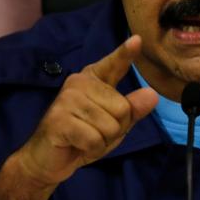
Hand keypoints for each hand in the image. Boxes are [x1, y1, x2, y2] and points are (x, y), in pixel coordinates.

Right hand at [0, 35, 158, 199]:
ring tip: (84, 138)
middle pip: (123, 108)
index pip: (114, 64)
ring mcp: (67, 99)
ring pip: (111, 126)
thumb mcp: (116, 124)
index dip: (126, 53)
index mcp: (94, 79)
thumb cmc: (85, 137)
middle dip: (115, 129)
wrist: (47, 160)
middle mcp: (79, 82)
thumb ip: (133, 109)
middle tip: (93, 132)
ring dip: (102, 141)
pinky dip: (92, 149)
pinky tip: (76, 145)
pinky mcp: (59, 119)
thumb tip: (152, 94)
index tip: (138, 39)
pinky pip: (95, 139)